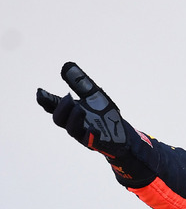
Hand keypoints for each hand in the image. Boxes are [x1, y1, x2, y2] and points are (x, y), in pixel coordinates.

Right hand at [37, 62, 156, 185]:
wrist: (123, 135)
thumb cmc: (105, 115)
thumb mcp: (94, 95)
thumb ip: (80, 83)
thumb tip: (66, 65)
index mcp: (71, 112)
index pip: (54, 106)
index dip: (46, 100)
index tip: (40, 92)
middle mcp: (75, 124)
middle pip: (59, 120)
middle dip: (61, 109)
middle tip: (68, 97)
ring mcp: (85, 134)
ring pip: (72, 130)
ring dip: (74, 119)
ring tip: (80, 109)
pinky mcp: (98, 142)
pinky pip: (91, 141)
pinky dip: (91, 135)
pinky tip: (94, 128)